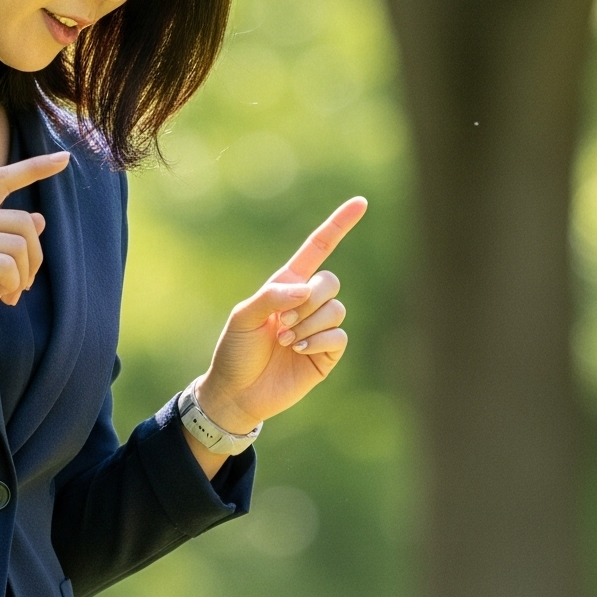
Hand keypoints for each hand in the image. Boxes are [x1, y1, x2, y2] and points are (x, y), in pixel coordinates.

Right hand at [0, 152, 68, 391]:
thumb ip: (5, 240)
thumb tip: (38, 219)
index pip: (1, 178)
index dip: (35, 167)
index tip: (64, 158)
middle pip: (23, 222)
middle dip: (34, 259)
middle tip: (22, 286)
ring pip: (19, 245)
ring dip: (22, 277)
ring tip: (6, 295)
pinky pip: (7, 265)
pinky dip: (12, 285)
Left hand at [192, 197, 367, 441]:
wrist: (237, 393)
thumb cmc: (235, 352)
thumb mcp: (244, 317)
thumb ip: (271, 297)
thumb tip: (305, 290)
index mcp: (287, 285)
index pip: (319, 248)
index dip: (339, 225)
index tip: (361, 203)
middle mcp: (307, 304)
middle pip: (331, 281)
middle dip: (309, 301)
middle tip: (282, 325)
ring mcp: (319, 328)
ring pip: (336, 310)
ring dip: (310, 324)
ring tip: (286, 341)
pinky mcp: (327, 353)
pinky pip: (340, 336)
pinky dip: (320, 340)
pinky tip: (300, 351)